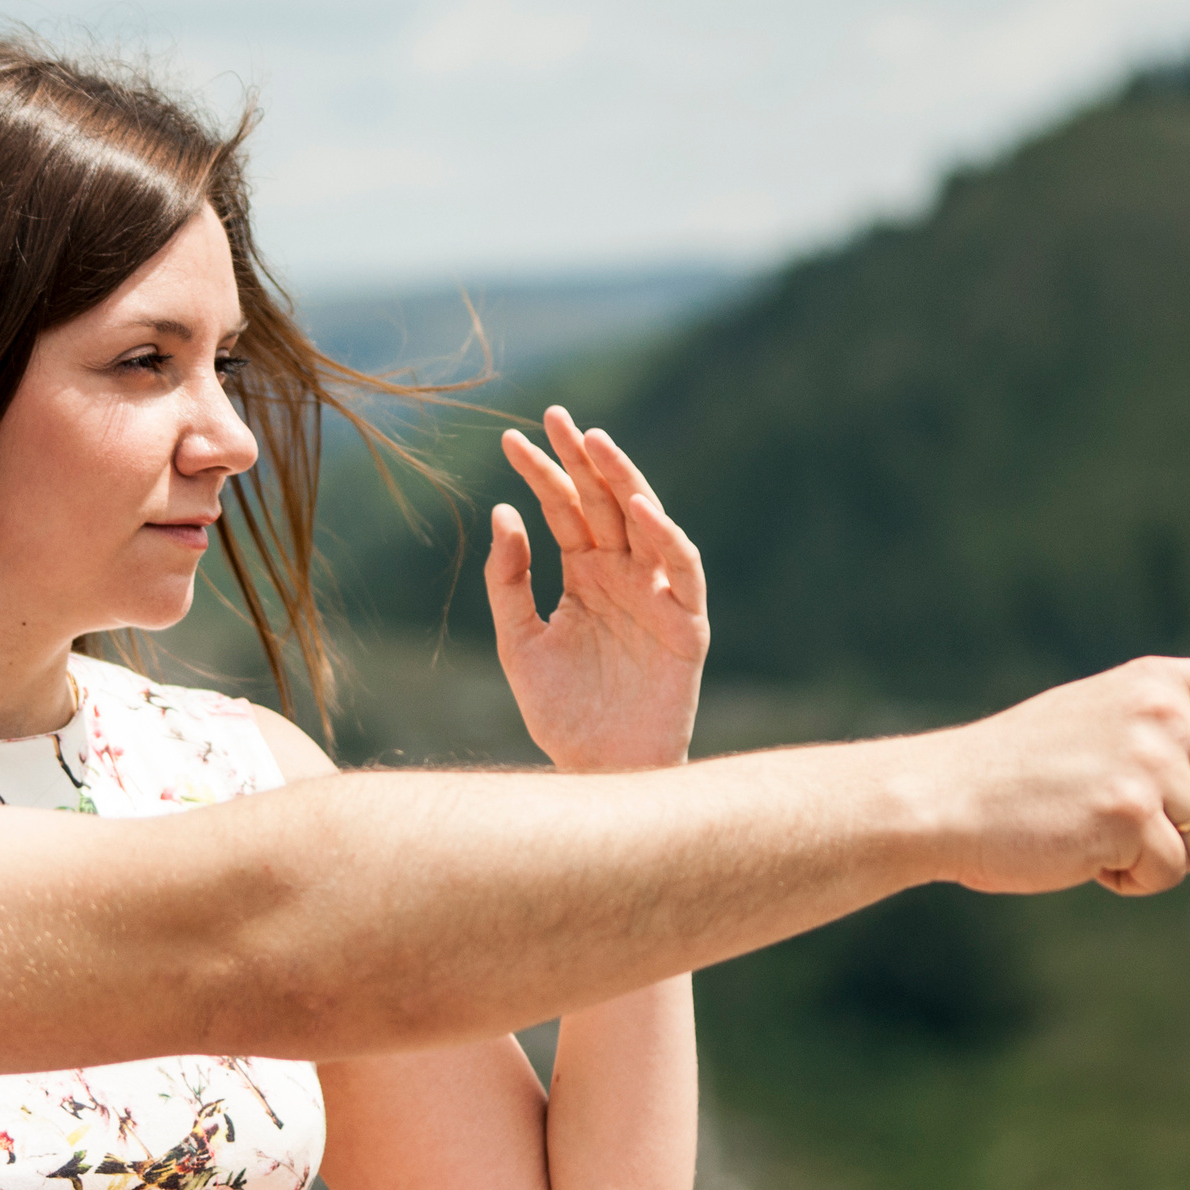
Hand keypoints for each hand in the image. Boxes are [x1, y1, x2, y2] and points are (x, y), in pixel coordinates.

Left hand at [486, 406, 708, 771]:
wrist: (598, 774)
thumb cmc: (561, 713)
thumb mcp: (519, 642)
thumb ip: (509, 581)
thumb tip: (502, 511)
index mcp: (585, 575)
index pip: (564, 510)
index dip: (540, 474)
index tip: (509, 440)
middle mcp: (623, 576)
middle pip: (605, 503)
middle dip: (582, 459)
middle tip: (556, 416)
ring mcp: (657, 596)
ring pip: (646, 523)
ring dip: (625, 480)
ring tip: (595, 442)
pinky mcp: (687, 625)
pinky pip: (680, 570)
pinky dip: (664, 537)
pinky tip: (637, 508)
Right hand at [925, 654, 1189, 896]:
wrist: (938, 797)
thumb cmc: (1009, 777)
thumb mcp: (1091, 732)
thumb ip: (1166, 745)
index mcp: (1152, 685)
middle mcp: (1161, 714)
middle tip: (1119, 822)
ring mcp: (1148, 761)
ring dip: (1158, 858)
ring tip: (1084, 833)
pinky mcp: (1131, 813)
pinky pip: (1171, 873)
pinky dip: (1130, 880)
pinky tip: (1077, 855)